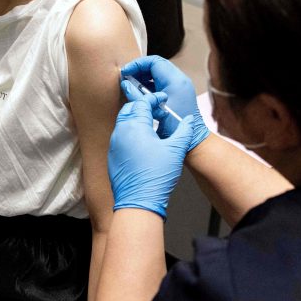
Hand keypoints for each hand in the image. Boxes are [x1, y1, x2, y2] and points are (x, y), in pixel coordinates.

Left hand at [108, 98, 198, 218]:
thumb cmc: (157, 175)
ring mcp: (114, 144)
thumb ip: (184, 131)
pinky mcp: (112, 155)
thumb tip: (188, 120)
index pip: (143, 102)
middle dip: (143, 105)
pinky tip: (143, 140)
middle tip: (157, 109)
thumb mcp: (176, 150)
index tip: (163, 99)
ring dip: (136, 118)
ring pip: (123, 122)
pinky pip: (120, 136)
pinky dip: (130, 131)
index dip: (155, 98)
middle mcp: (121, 132)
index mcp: (135, 126)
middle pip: (129, 109)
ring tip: (151, 123)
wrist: (138, 202)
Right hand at [120, 56, 208, 147]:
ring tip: (131, 85)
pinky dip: (150, 84)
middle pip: (156, 65)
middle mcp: (179, 80)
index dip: (137, 64)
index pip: (153, 61)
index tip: (126, 71)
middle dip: (139, 69)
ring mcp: (180, 86)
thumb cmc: (174, 128)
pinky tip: (140, 93)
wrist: (193, 141)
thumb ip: (137, 96)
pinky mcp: (178, 93)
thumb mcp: (152, 110)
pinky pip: (162, 82)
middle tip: (127, 77)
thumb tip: (125, 84)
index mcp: (175, 81)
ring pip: (158, 73)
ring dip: (144, 77)